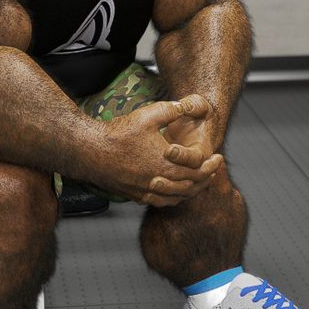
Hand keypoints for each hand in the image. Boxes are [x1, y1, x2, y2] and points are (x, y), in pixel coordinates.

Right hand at [91, 98, 222, 206]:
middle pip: (190, 187)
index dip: (211, 166)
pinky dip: (173, 198)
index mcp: (166, 165)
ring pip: (176, 198)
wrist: (90, 151)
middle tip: (213, 171)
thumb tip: (187, 106)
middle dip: (205, 179)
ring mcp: (145, 192)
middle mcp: (158, 182)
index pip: (198, 172)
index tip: (218, 158)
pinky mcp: (134, 195)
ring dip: (191, 191)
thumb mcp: (148, 115)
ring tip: (198, 182)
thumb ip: (171, 110)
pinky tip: (174, 192)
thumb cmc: (118, 133)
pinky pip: (160, 202)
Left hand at [152, 93, 222, 198]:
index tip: (168, 149)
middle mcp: (197, 166)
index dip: (182, 155)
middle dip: (170, 180)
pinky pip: (171, 194)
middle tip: (153, 179)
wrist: (199, 122)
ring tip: (150, 184)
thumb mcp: (197, 104)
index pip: (195, 158)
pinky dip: (161, 196)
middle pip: (188, 181)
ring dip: (166, 190)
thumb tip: (184, 105)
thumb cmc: (197, 112)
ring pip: (181, 191)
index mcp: (202, 149)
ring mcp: (188, 174)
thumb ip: (192, 104)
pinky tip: (146, 193)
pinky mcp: (177, 179)